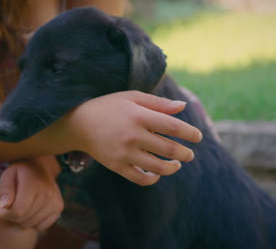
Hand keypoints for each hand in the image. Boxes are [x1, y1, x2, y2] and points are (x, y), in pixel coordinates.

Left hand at [0, 156, 62, 231]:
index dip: (3, 213)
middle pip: (23, 219)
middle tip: (9, 205)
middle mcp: (47, 194)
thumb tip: (4, 206)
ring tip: (20, 206)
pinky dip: (33, 222)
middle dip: (11, 216)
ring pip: (31, 224)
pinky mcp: (59, 207)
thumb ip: (4, 190)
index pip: (17, 211)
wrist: (40, 168)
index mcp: (33, 184)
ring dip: (21, 219)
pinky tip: (30, 210)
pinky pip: (41, 226)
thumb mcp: (8, 175)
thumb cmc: (20, 173)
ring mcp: (55, 201)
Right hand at [59, 90, 202, 185]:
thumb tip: (183, 106)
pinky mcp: (116, 165)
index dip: (189, 132)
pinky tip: (157, 173)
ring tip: (177, 164)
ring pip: (157, 167)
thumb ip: (158, 103)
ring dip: (172, 168)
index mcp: (138, 115)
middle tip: (189, 154)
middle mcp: (132, 135)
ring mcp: (124, 153)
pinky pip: (140, 178)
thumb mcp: (131, 97)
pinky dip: (152, 178)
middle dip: (184, 153)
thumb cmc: (108, 107)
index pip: (172, 126)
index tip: (198, 137)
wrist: (78, 124)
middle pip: (168, 149)